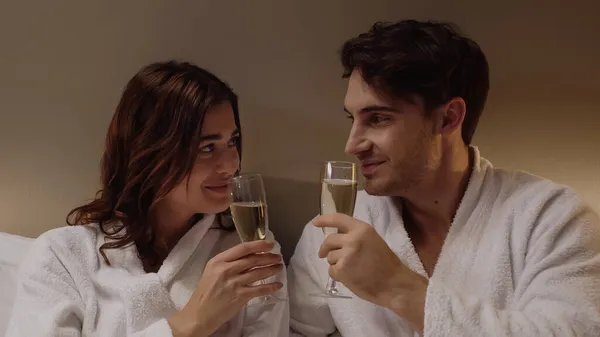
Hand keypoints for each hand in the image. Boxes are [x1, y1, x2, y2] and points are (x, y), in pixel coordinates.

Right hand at [168, 240, 282, 336]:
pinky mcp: (239, 296)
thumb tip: (248, 256)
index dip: (258, 245)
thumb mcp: (212, 271)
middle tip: (277, 257)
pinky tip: (278, 285)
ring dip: (271, 269)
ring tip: (279, 267)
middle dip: (268, 257)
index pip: (242, 248)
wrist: (198, 315)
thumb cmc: (205, 293)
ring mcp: (233, 283)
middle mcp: (226, 269)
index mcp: (218, 260)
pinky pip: (259, 289)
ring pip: (258, 273)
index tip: (269, 244)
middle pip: (253, 259)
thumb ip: (227, 263)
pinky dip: (271, 287)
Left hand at [314, 213, 427, 330]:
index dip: (324, 219)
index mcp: (362, 229)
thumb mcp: (373, 241)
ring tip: (351, 269)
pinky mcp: (342, 270)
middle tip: (323, 254)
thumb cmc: (386, 264)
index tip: (315, 222)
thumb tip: (337, 239)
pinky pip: (331, 270)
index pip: (338, 219)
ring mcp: (346, 255)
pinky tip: (350, 277)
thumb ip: (356, 237)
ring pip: (329, 257)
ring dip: (335, 263)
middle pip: (329, 240)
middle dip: (325, 248)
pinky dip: (337, 275)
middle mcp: (353, 239)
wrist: (394, 284)